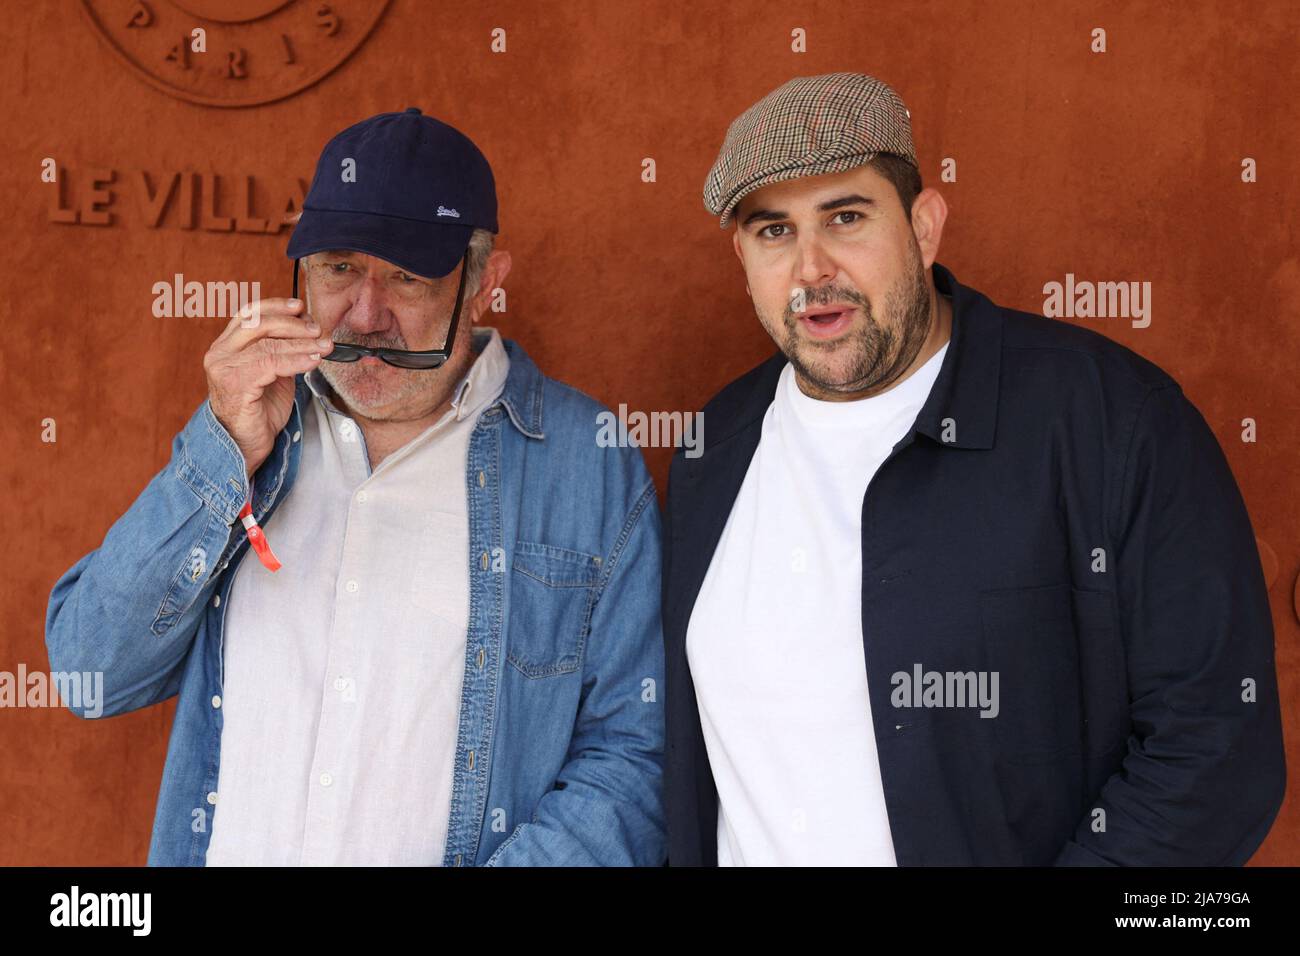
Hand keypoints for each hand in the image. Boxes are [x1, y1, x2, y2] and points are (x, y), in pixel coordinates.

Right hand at [204, 298, 331, 477]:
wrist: (245, 443)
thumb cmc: (259, 410)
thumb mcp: (273, 373)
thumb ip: (283, 351)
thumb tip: (309, 331)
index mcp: (226, 346)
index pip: (249, 314)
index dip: (276, 306)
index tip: (301, 307)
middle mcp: (220, 353)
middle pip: (258, 323)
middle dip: (293, 324)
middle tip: (318, 330)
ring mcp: (224, 368)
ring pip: (267, 344)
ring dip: (301, 344)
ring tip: (323, 347)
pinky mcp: (234, 385)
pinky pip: (270, 364)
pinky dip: (295, 360)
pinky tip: (312, 362)